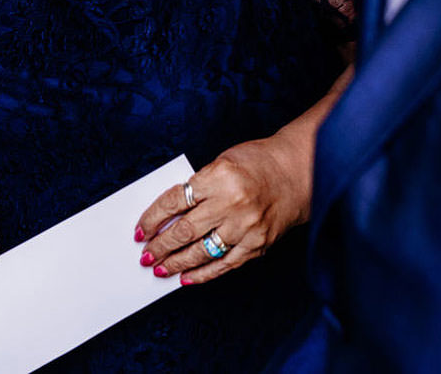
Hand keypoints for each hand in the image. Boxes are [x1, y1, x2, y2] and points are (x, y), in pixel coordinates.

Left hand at [133, 137, 309, 285]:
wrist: (300, 172)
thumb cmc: (257, 163)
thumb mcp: (222, 162)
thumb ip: (198, 187)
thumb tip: (168, 217)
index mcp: (220, 176)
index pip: (175, 201)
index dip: (153, 218)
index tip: (141, 230)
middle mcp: (232, 203)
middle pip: (185, 230)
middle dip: (160, 246)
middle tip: (146, 255)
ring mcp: (246, 227)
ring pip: (202, 252)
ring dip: (176, 263)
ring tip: (160, 269)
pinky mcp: (257, 244)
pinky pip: (224, 264)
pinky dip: (203, 273)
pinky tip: (187, 278)